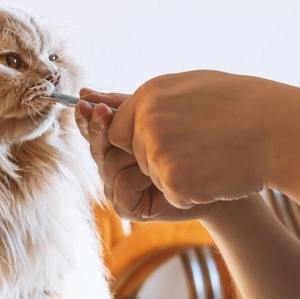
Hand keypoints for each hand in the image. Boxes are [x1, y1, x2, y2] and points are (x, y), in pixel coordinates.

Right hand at [74, 88, 212, 221]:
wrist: (215, 175)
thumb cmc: (188, 143)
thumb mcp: (153, 117)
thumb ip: (122, 107)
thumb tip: (84, 91)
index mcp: (114, 145)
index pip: (92, 129)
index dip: (87, 117)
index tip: (86, 101)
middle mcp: (111, 167)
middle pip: (96, 146)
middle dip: (100, 129)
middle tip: (103, 112)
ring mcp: (115, 188)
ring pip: (109, 164)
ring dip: (132, 155)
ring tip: (157, 153)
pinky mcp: (125, 207)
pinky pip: (122, 183)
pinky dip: (138, 178)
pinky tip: (157, 177)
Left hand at [106, 71, 299, 208]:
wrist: (288, 132)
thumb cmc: (245, 108)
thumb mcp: (191, 88)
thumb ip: (142, 99)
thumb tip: (89, 99)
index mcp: (150, 94)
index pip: (117, 129)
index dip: (141, 140)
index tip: (174, 137)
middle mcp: (147, 119)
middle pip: (130, 157)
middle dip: (157, 160)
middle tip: (200, 146)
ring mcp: (159, 151)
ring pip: (151, 178)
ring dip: (179, 175)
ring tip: (215, 155)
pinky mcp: (173, 181)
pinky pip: (172, 196)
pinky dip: (194, 192)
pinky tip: (219, 172)